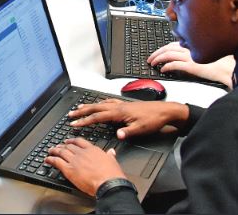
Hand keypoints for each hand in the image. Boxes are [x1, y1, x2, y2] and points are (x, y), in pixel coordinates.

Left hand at [45, 138, 124, 195]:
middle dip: (62, 145)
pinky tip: (47, 159)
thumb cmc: (111, 173)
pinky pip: (57, 162)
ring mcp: (75, 160)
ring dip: (54, 150)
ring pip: (61, 152)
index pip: (79, 141)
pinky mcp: (69, 170)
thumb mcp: (112, 160)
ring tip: (50, 150)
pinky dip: (51, 160)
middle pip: (69, 146)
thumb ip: (110, 155)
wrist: (107, 182)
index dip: (72, 140)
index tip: (69, 141)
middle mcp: (82, 153)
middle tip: (58, 146)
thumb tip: (111, 152)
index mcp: (92, 149)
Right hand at [68, 99, 188, 138]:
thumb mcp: (141, 128)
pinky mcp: (126, 104)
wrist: (165, 111)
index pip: (98, 116)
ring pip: (102, 103)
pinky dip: (101, 102)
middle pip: (97, 107)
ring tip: (81, 107)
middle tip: (72, 113)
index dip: (85, 120)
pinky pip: (110, 102)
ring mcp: (122, 104)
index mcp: (120, 112)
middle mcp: (119, 106)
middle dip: (83, 110)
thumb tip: (117, 135)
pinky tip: (101, 104)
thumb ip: (128, 132)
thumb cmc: (153, 119)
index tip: (75, 124)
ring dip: (90, 105)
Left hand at [147, 42, 234, 88]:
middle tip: (150, 58)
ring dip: (158, 59)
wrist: (229, 68)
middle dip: (156, 53)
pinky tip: (162, 70)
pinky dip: (166, 66)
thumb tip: (183, 59)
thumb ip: (193, 54)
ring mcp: (190, 57)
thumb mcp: (203, 55)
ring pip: (168, 54)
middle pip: (167, 48)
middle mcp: (190, 49)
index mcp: (193, 45)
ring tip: (152, 64)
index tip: (157, 52)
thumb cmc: (220, 62)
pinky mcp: (191, 66)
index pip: (173, 44)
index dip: (163, 48)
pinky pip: (174, 65)